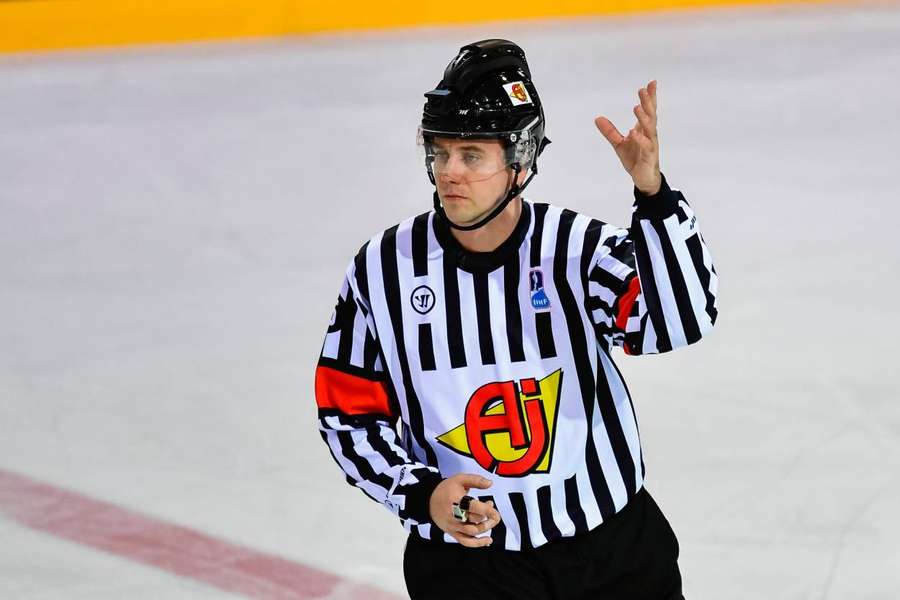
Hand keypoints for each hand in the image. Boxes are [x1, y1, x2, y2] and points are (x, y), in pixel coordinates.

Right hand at [428, 474, 501, 547]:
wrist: (429, 500)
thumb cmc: (446, 489)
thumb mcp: (459, 479)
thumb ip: (476, 480)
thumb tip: (490, 483)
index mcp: (457, 501)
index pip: (474, 508)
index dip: (488, 511)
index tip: (496, 513)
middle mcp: (454, 515)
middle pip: (475, 520)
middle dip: (489, 518)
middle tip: (494, 514)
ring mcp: (453, 526)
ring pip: (472, 532)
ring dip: (485, 529)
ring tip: (491, 522)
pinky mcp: (452, 533)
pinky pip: (466, 542)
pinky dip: (478, 543)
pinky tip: (488, 541)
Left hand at [595, 80, 660, 194]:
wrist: (644, 178)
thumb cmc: (635, 158)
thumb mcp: (619, 144)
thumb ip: (610, 131)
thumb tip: (597, 118)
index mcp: (644, 129)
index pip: (648, 110)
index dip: (650, 97)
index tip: (651, 83)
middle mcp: (649, 134)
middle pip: (650, 115)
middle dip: (647, 102)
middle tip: (643, 89)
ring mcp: (651, 145)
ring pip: (649, 129)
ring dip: (643, 118)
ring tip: (636, 107)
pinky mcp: (649, 156)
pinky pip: (646, 146)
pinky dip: (640, 139)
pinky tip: (634, 132)